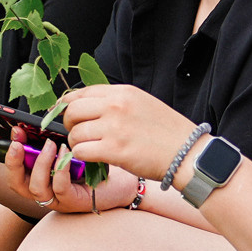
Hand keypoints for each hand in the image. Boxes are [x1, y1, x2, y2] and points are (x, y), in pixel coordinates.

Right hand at [12, 131, 143, 213]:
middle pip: (17, 183)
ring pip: (36, 188)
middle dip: (14, 162)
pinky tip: (67, 155)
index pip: (16, 168)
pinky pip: (60, 189)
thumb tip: (48, 113)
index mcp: (42, 175)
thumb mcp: (74, 146)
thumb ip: (57, 137)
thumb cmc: (98, 161)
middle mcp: (46, 189)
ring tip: (50, 145)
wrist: (124, 180)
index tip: (16, 131)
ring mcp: (58, 199)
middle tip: (19, 144)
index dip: (11, 151)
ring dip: (40, 164)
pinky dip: (60, 171)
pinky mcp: (74, 202)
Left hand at [59, 85, 204, 184]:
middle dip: (69, 124)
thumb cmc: (167, 131)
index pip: (81, 93)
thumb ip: (116, 102)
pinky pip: (81, 151)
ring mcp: (114, 128)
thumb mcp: (142, 103)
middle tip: (78, 134)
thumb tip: (88, 108)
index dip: (68, 105)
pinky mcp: (114, 150)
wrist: (186, 153)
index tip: (65, 114)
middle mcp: (115, 106)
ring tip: (88, 148)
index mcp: (122, 92)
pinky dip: (82, 156)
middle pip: (72, 111)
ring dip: (77, 143)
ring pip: (75, 133)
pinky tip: (93, 158)